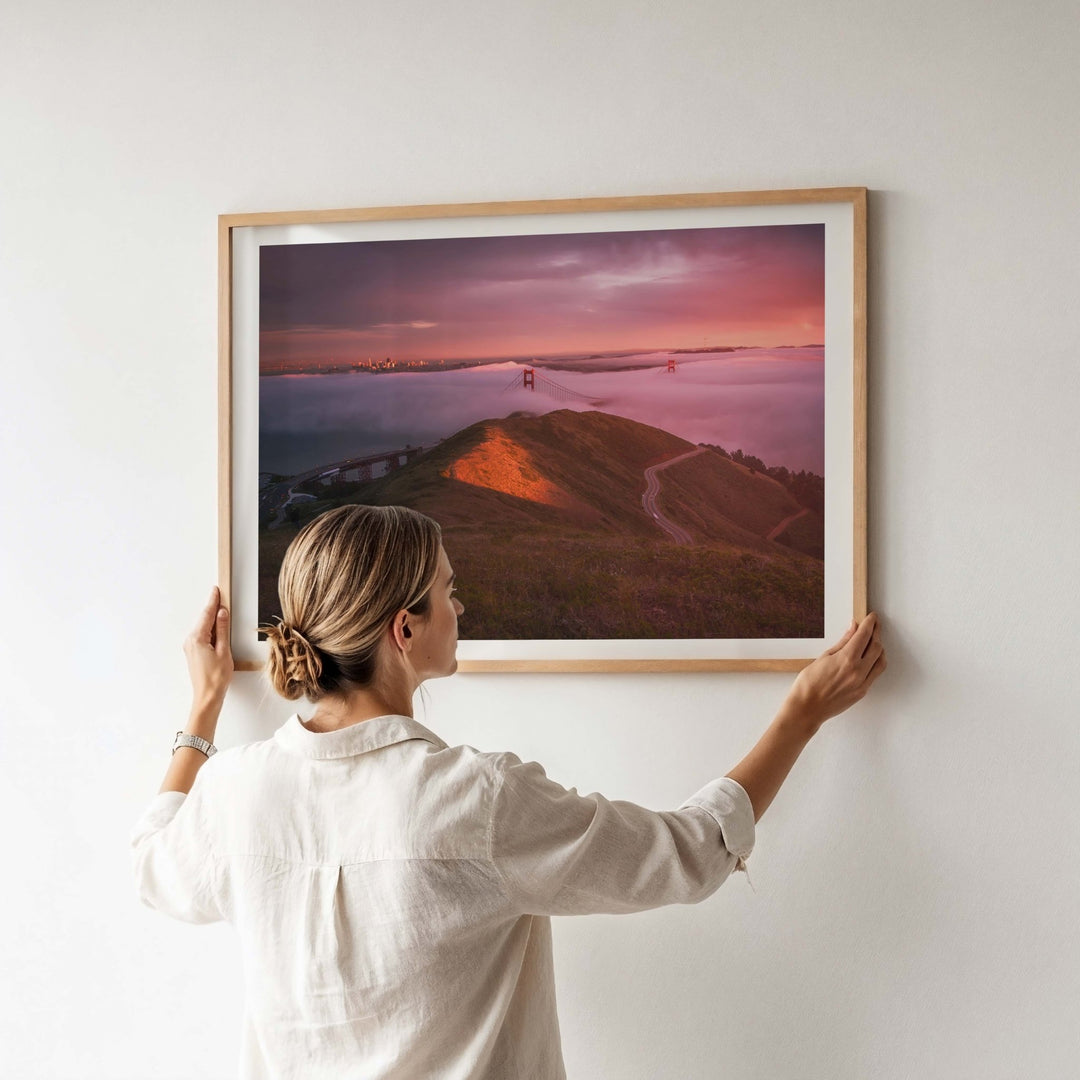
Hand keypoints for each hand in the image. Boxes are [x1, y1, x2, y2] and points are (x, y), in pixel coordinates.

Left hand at [184, 586, 233, 706]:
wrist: (207, 696)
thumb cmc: (216, 677)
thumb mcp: (224, 650)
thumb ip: (223, 629)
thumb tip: (222, 613)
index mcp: (197, 638)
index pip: (207, 615)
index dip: (213, 601)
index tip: (216, 590)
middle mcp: (190, 641)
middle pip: (204, 620)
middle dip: (213, 608)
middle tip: (221, 596)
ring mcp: (190, 647)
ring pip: (203, 627)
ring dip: (212, 620)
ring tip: (223, 612)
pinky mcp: (193, 652)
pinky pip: (202, 635)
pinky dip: (210, 629)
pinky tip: (218, 628)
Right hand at [783, 612, 886, 732]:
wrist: (807, 708)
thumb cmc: (808, 683)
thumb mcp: (824, 657)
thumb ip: (842, 642)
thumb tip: (853, 628)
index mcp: (847, 659)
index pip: (864, 635)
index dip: (870, 623)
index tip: (872, 617)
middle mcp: (858, 671)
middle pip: (876, 646)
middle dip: (877, 633)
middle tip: (874, 625)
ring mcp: (862, 683)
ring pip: (881, 660)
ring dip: (880, 648)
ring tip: (874, 640)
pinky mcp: (863, 691)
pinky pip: (876, 673)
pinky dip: (877, 662)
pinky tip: (870, 657)